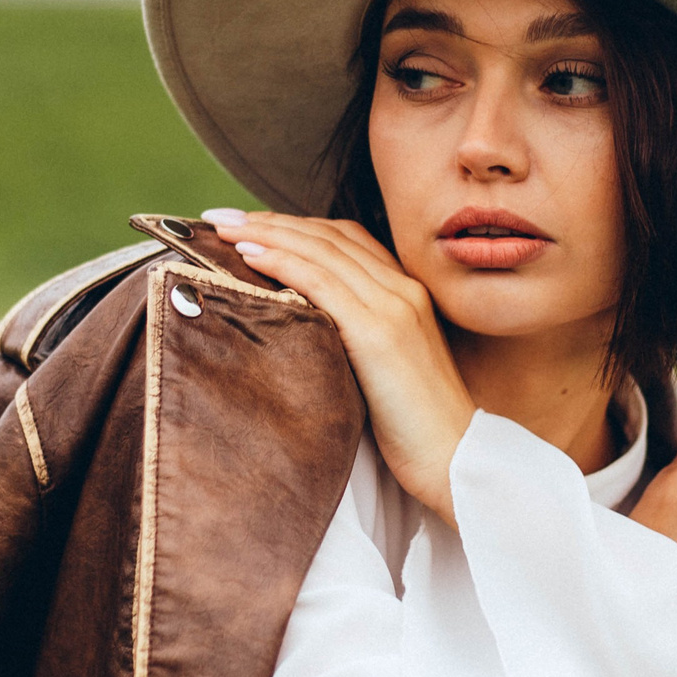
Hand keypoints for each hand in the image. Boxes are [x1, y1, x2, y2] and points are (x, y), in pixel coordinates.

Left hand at [200, 208, 474, 522]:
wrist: (455, 459)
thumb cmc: (415, 427)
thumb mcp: (385, 368)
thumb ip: (354, 335)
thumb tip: (300, 325)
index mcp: (407, 293)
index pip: (345, 239)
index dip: (296, 225)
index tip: (250, 224)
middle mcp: (402, 289)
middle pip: (328, 236)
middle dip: (271, 220)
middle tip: (221, 216)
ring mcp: (394, 307)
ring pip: (321, 251)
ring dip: (267, 232)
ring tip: (223, 228)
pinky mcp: (379, 332)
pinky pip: (322, 282)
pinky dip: (282, 261)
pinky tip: (249, 254)